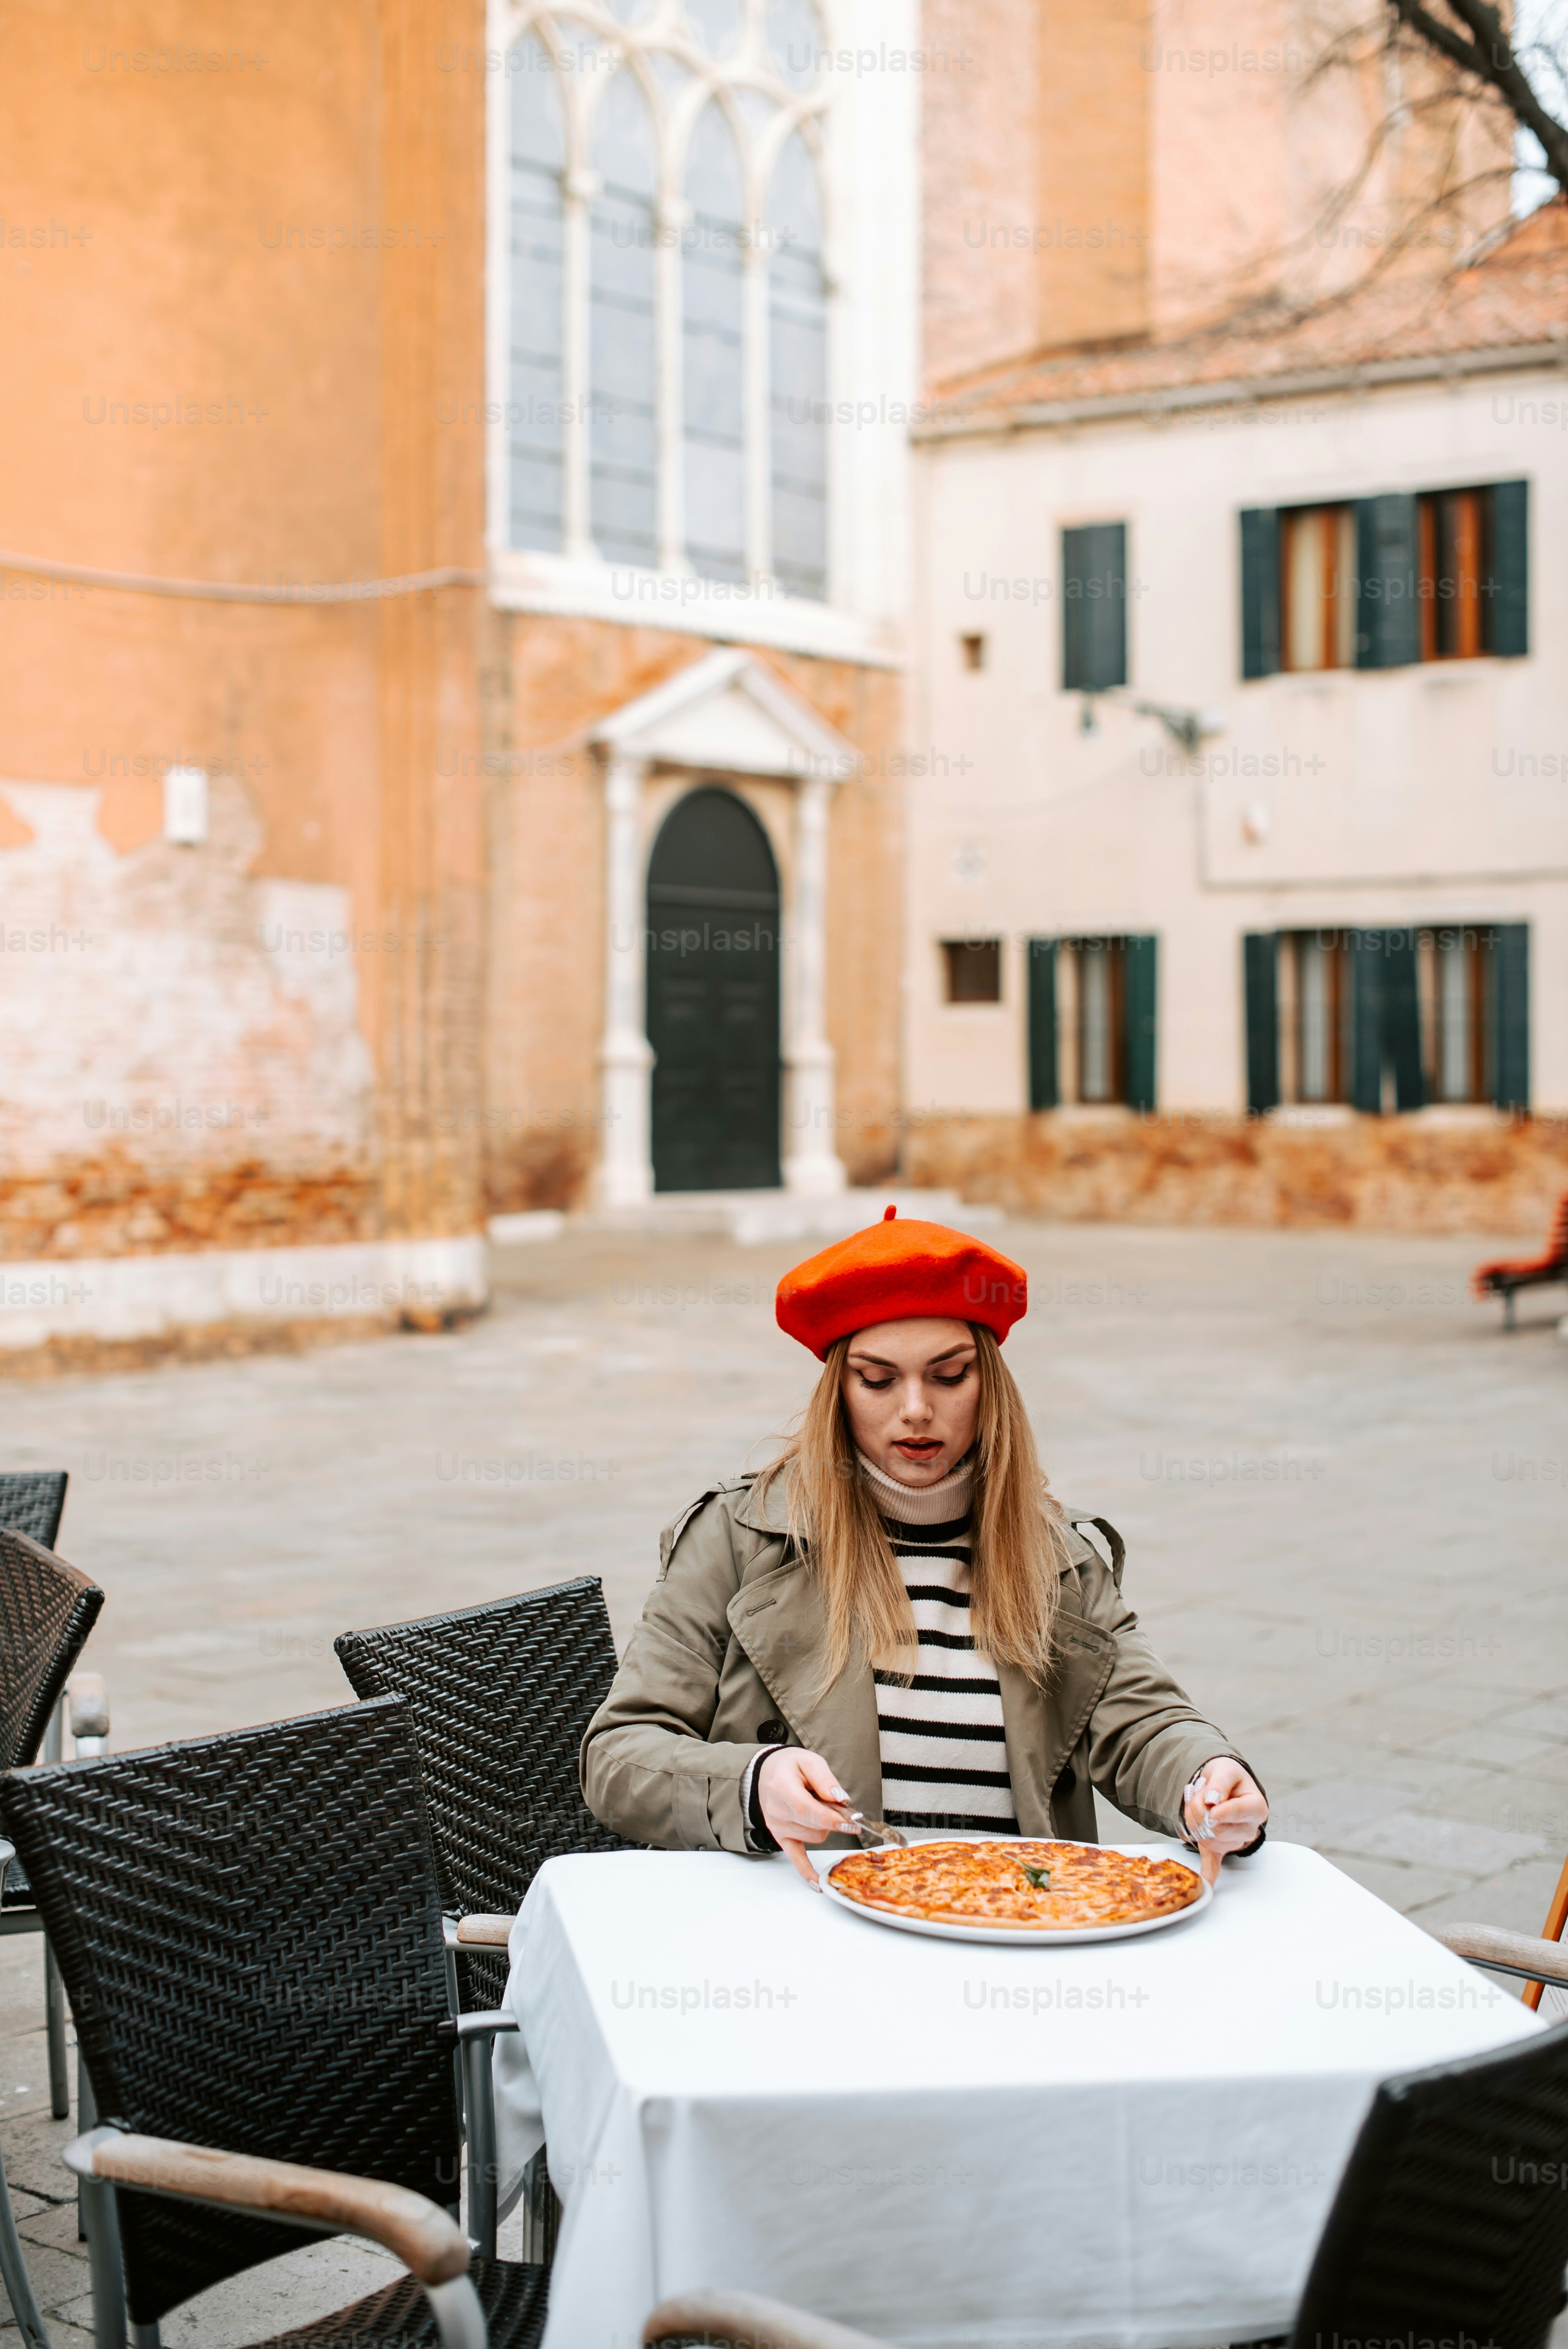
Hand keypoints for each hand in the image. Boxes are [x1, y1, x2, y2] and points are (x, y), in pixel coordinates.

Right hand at [758, 1748, 851, 1887]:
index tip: (852, 1821)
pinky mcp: (781, 1838)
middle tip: (840, 1806)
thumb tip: (840, 1798)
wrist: (766, 1774)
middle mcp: (777, 1811)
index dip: (832, 1818)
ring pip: (815, 1837)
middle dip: (835, 1818)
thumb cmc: (789, 1766)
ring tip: (819, 1808)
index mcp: (782, 1787)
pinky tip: (817, 1883)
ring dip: (825, 1827)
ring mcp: (778, 1827)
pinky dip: (806, 1871)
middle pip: (814, 1825)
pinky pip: (796, 1859)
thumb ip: (824, 1778)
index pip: (808, 1809)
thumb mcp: (808, 1760)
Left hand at [1183, 1757, 1266, 1887]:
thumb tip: (1212, 1800)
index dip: (1221, 1810)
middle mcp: (1249, 1828)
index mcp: (1256, 1807)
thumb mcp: (1225, 1770)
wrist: (1224, 1784)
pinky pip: (1214, 1865)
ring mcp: (1235, 1842)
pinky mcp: (1219, 1848)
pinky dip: (1209, 1874)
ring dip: (1194, 1820)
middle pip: (1217, 1827)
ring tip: (1198, 1804)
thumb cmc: (1228, 1777)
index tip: (1210, 1806)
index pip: (1238, 1812)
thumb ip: (1220, 1783)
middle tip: (1198, 1793)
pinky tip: (1206, 1885)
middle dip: (1199, 1809)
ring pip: (1207, 1838)